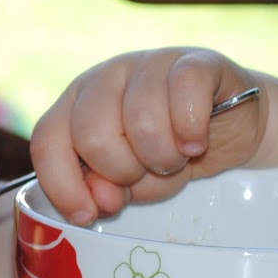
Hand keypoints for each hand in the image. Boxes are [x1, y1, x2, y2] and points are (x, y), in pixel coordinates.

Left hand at [30, 47, 264, 223]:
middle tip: (148, 172)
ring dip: (163, 156)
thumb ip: (103, 189)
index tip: (87, 216)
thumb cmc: (167, 153)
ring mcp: (148, 63)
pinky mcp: (195, 61)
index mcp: (76, 104)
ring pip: (141, 120)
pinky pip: (185, 94)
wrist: (229, 130)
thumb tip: (99, 197)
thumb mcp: (129, 181)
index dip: (62, 184)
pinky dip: (192, 131)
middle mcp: (104, 78)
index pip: (48, 140)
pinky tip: (197, 143)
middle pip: (92, 135)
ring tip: (176, 158)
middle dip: (123, 171)